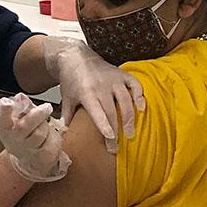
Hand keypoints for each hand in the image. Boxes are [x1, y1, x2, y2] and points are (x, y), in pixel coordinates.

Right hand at [0, 93, 70, 181]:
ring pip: (40, 133)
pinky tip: (49, 137)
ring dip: (46, 126)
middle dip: (37, 114)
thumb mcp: (19, 119)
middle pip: (24, 126)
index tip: (6, 102)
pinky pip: (51, 143)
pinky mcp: (41, 157)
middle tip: (47, 107)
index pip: (2, 119)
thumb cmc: (23, 135)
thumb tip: (21, 97)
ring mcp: (27, 151)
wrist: (30, 160)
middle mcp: (13, 141)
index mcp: (5, 128)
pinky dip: (54, 137)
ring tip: (45, 124)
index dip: (4, 110)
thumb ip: (21, 107)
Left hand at [42, 36, 145, 153]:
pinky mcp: (123, 74)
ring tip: (131, 134)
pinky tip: (142, 108)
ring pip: (126, 100)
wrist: (76, 58)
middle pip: (112, 110)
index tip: (110, 137)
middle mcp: (101, 85)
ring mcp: (114, 79)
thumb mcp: (66, 99)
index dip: (104, 124)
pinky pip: (135, 85)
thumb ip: (67, 117)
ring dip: (130, 118)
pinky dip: (140, 96)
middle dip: (116, 130)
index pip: (97, 111)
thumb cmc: (71, 82)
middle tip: (116, 148)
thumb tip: (64, 136)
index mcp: (86, 92)